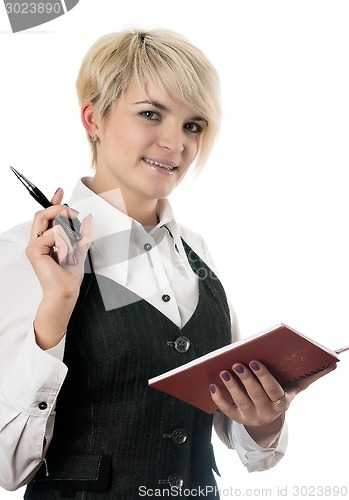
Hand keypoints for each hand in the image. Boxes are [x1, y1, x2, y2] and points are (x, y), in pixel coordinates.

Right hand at [25, 188, 92, 348]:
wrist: (66, 291)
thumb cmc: (69, 275)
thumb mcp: (80, 248)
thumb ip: (82, 233)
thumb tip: (87, 218)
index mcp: (47, 240)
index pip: (47, 216)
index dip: (53, 201)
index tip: (60, 191)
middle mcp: (37, 241)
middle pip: (42, 213)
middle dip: (59, 208)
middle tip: (73, 213)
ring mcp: (34, 246)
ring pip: (49, 222)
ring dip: (67, 233)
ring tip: (71, 249)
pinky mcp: (34, 250)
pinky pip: (53, 235)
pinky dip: (64, 242)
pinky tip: (65, 254)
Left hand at [210, 360, 335, 445]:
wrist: (269, 419)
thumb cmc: (281, 393)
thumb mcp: (295, 387)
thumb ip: (310, 376)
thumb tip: (333, 364)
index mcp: (281, 402)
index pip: (273, 390)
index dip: (263, 377)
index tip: (254, 361)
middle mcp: (267, 412)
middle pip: (256, 396)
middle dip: (246, 380)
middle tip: (237, 364)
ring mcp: (252, 417)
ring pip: (240, 403)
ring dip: (231, 387)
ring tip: (223, 372)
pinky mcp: (238, 419)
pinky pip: (227, 411)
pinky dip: (218, 400)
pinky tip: (212, 386)